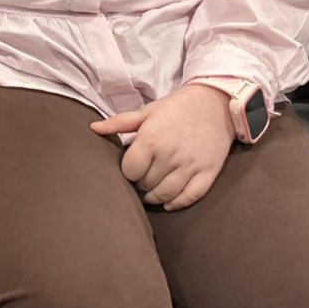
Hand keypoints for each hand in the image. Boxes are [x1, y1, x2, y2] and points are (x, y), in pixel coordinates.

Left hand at [92, 84, 235, 210]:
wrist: (216, 103)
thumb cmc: (177, 107)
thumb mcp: (147, 111)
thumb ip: (119, 122)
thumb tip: (93, 128)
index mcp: (151, 140)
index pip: (130, 171)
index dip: (128, 171)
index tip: (131, 167)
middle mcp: (169, 156)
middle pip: (146, 184)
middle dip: (141, 183)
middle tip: (141, 179)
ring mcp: (190, 166)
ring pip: (165, 194)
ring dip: (155, 197)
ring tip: (150, 192)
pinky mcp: (208, 173)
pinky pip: (190, 197)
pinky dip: (177, 203)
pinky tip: (169, 202)